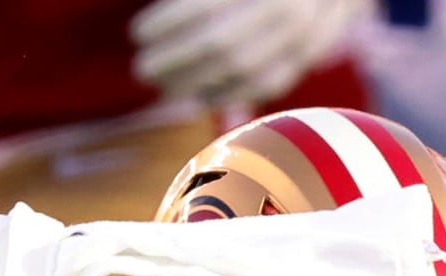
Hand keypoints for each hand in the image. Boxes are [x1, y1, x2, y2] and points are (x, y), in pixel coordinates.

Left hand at [129, 0, 364, 106]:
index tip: (138, 33)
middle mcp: (283, 7)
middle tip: (142, 68)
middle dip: (173, 61)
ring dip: (194, 84)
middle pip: (218, 44)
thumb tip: (158, 12)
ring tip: (165, 87)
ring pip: (241, 70)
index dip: (164, 24)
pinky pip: (262, 86)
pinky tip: (198, 97)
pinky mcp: (306, 58)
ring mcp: (299, 35)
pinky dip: (227, 95)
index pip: (202, 8)